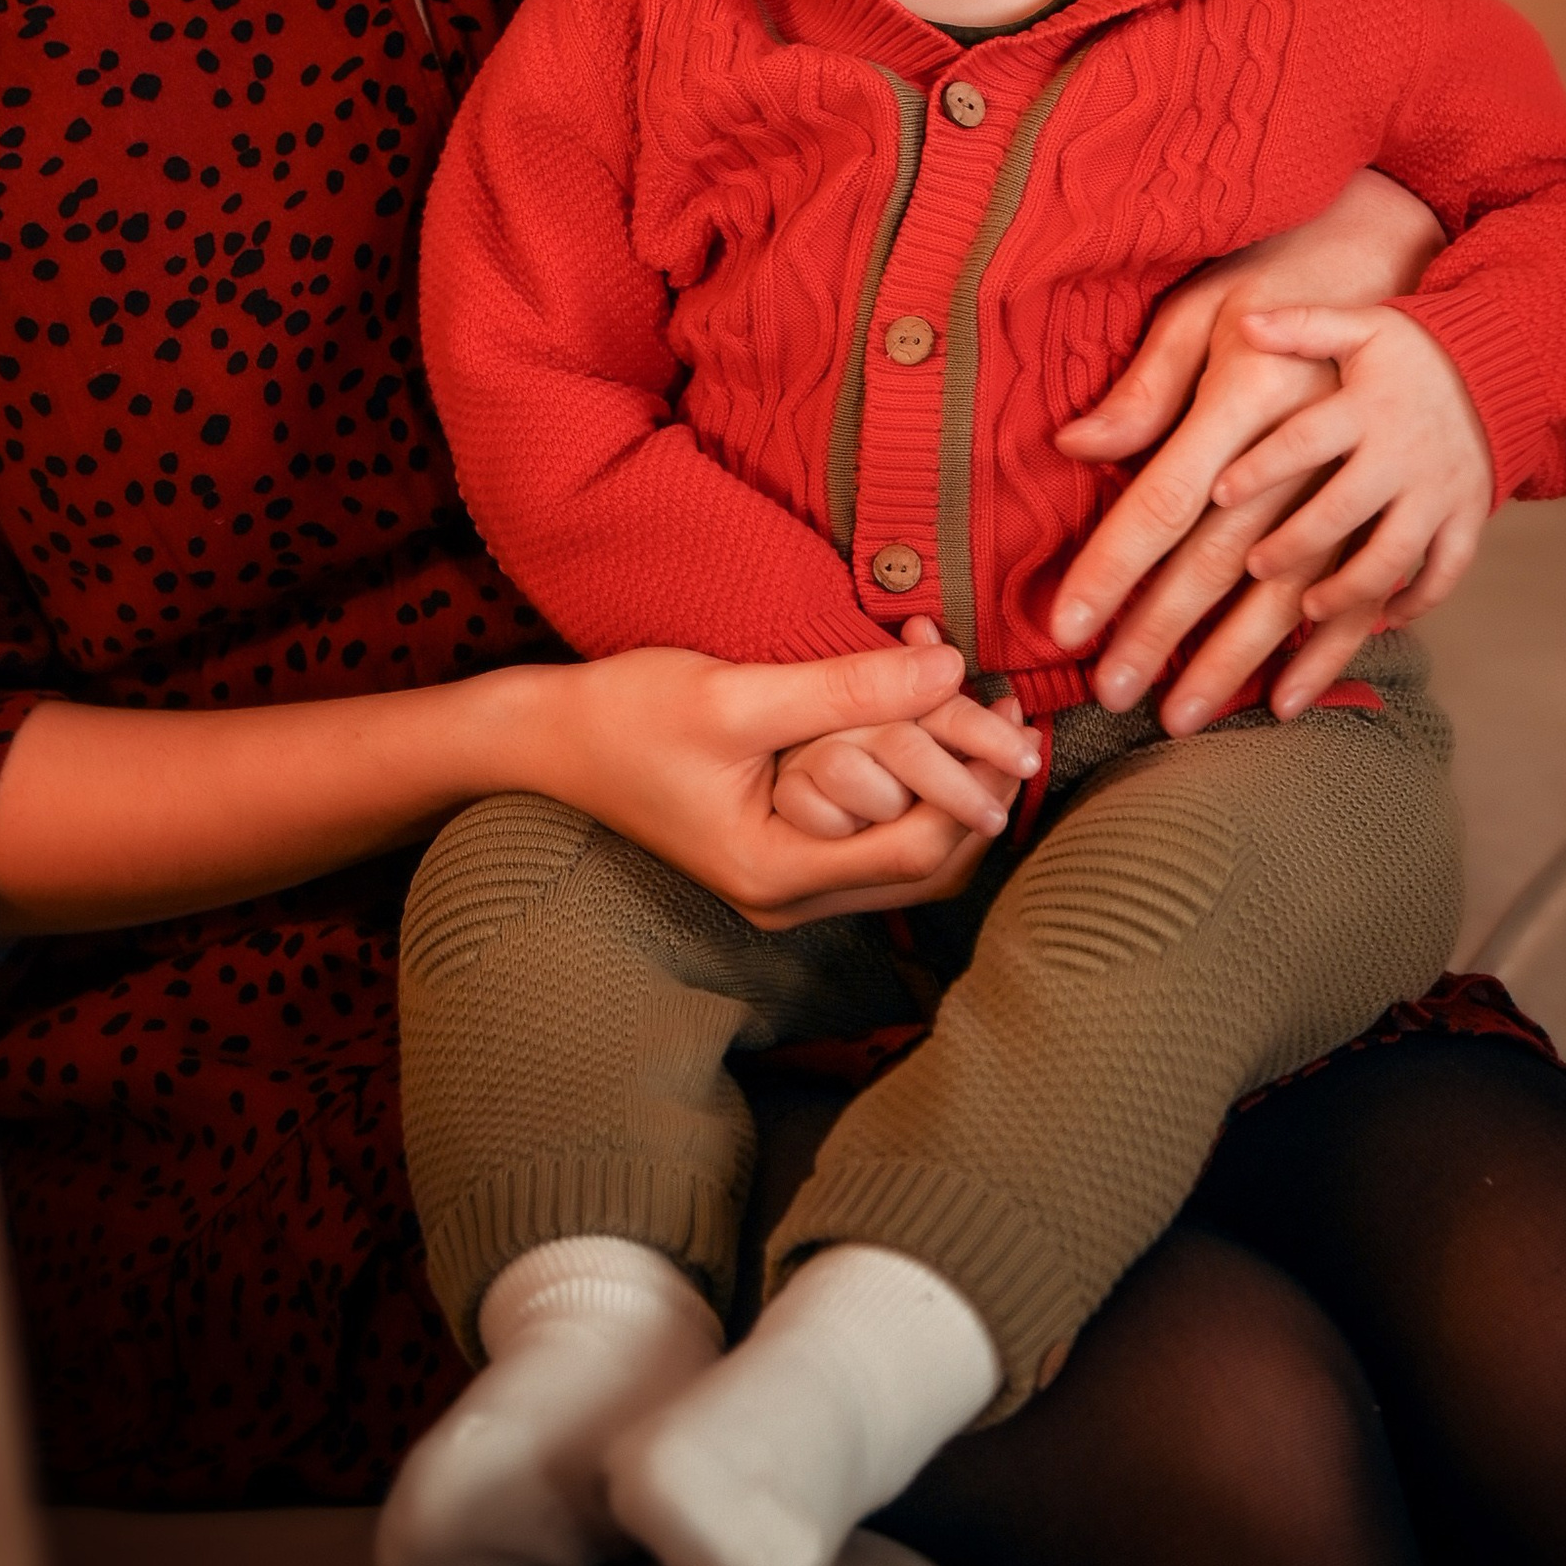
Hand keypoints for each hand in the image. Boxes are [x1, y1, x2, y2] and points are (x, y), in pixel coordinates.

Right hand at [518, 636, 1009, 929]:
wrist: (548, 739)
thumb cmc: (628, 715)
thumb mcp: (736, 695)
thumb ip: (846, 687)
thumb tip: (953, 668)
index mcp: (780, 875)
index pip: (923, 848)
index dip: (979, 784)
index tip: (1016, 718)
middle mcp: (789, 897)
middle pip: (928, 864)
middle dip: (978, 791)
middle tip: (1018, 717)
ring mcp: (783, 881)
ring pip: (906, 853)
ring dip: (949, 786)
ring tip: (984, 714)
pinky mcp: (778, 851)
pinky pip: (871, 832)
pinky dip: (908, 785)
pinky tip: (921, 722)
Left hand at [1045, 172, 1446, 733]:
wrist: (1442, 285)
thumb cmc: (1308, 287)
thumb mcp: (1214, 305)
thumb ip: (1151, 380)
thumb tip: (1076, 443)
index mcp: (1256, 402)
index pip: (1166, 501)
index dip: (1113, 568)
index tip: (1066, 628)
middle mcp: (1317, 458)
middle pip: (1225, 564)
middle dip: (1164, 635)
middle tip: (1109, 695)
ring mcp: (1390, 490)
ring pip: (1297, 597)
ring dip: (1240, 661)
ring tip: (1187, 715)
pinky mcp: (1438, 514)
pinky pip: (1386, 595)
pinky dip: (1338, 649)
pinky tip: (1290, 694)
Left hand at [1213, 303, 1493, 713]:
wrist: (1505, 362)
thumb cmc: (1413, 348)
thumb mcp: (1361, 325)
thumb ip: (1304, 325)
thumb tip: (1249, 322)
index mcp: (1366, 406)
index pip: (1305, 439)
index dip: (1261, 467)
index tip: (1217, 492)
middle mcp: (1403, 453)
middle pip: (1342, 510)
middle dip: (1295, 543)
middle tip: (1252, 566)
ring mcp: (1439, 491)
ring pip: (1393, 555)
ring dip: (1349, 588)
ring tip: (1307, 608)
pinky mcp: (1467, 517)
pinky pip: (1446, 572)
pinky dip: (1416, 602)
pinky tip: (1379, 621)